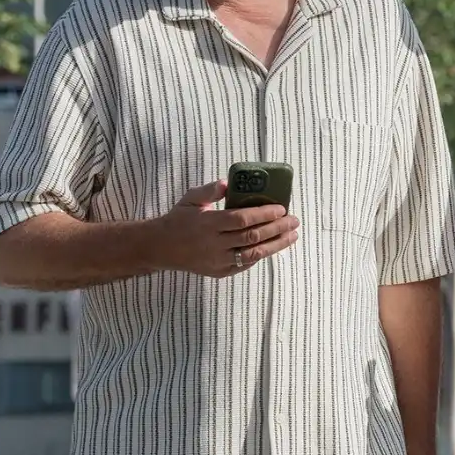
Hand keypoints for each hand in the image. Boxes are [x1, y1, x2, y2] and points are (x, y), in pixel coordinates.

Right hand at [149, 180, 299, 277]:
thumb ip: (210, 190)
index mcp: (208, 223)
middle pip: (252, 237)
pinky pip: (245, 264)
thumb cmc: (179, 218)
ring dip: (276, 245)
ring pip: (253, 254)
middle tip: (294, 220)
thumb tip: (229, 183)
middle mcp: (214, 244)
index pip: (243, 219)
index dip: (264, 214)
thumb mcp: (191, 199)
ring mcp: (217, 261)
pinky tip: (274, 246)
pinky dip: (261, 255)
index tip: (282, 208)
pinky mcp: (220, 272)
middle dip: (277, 228)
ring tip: (293, 235)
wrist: (160, 248)